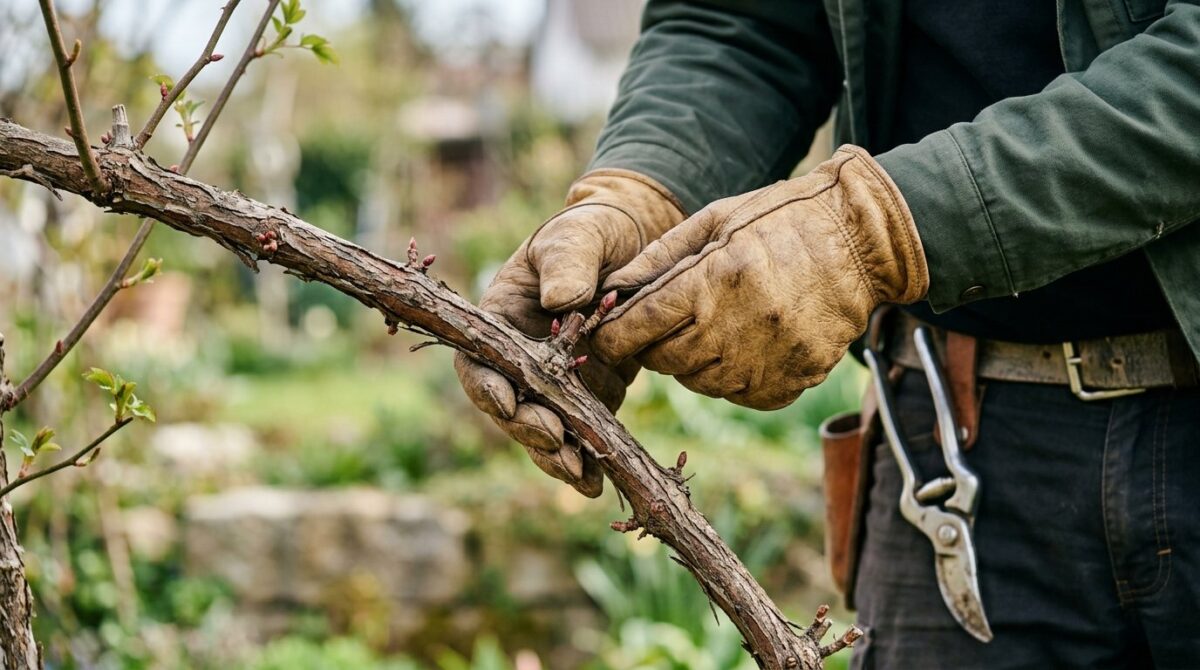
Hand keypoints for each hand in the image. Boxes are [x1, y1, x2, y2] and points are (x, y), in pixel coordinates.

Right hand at [455, 169, 684, 496]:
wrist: (632, 244)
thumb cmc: (590, 234)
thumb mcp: (576, 236)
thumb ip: (566, 262)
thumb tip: (559, 300)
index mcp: (500, 321)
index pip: (478, 363)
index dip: (487, 388)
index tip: (509, 403)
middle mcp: (519, 359)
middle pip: (510, 408)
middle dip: (529, 430)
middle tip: (557, 442)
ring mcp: (553, 383)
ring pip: (543, 431)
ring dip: (557, 458)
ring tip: (581, 477)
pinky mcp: (588, 396)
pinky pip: (581, 435)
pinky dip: (588, 459)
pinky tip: (600, 480)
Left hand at [592, 146, 928, 409]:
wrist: (863, 241)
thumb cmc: (780, 220)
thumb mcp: (715, 221)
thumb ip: (659, 258)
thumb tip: (609, 289)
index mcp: (716, 279)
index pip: (640, 325)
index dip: (613, 335)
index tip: (604, 334)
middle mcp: (741, 327)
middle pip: (665, 360)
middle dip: (653, 344)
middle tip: (666, 321)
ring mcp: (770, 360)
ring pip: (699, 382)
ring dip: (692, 360)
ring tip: (713, 324)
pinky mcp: (794, 381)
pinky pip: (740, 395)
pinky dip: (731, 376)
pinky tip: (744, 343)